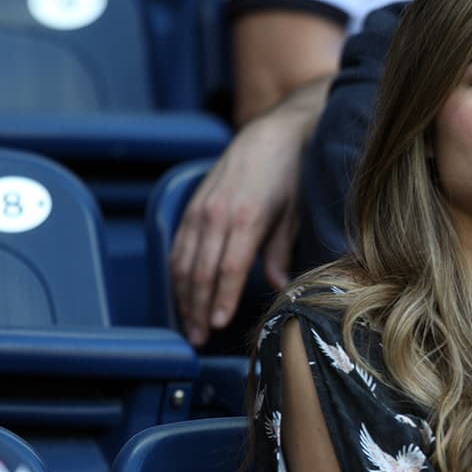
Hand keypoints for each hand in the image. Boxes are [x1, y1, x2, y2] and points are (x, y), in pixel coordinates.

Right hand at [171, 106, 305, 346]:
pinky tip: (181, 292)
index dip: (220, 300)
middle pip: (200, 272)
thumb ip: (282, 251)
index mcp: (245, 219)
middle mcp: (216, 215)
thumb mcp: (294, 214)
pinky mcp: (193, 206)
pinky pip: (177, 245)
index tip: (217, 325)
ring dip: (183, 296)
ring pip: (183, 261)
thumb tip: (279, 287)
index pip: (226, 269)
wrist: (274, 134)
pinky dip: (176, 272)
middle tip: (198, 337)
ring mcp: (200, 210)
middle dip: (197, 308)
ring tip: (188, 324)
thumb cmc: (291, 175)